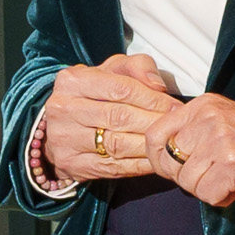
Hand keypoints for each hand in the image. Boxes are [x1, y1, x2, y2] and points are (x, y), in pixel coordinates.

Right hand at [32, 54, 184, 188]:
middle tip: (175, 125)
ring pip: (117, 144)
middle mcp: (64, 109)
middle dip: (154, 121)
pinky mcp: (72, 165)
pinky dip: (140, 164)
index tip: (174, 106)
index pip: (121, 88)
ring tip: (168, 142)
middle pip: (120, 117)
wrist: (59, 129)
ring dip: (149, 145)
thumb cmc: (92, 95)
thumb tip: (157, 85)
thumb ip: (136, 67)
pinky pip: (114, 167)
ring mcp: (65, 140)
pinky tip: (155, 159)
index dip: (153, 99)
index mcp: (72, 81)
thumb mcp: (109, 71)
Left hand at [153, 94, 234, 209]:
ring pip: (187, 181)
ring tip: (227, 180)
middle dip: (184, 178)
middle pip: (169, 162)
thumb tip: (162, 153)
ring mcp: (220, 141)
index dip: (157, 158)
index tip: (171, 168)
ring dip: (205, 189)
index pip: (155, 134)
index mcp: (203, 105)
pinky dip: (220, 198)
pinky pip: (207, 194)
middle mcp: (208, 119)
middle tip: (208, 178)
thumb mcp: (223, 119)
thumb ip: (193, 129)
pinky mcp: (233, 165)